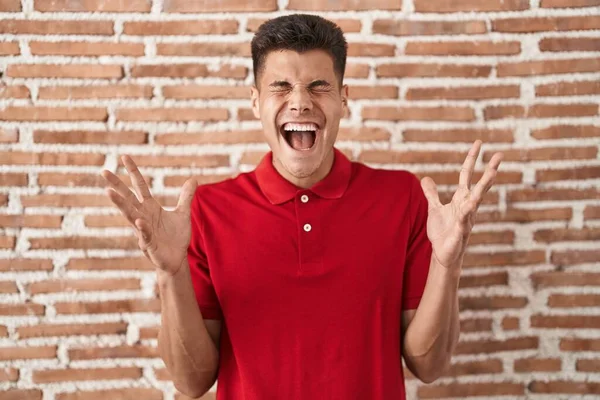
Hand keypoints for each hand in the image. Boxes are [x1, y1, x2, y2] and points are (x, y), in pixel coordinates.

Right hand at [101, 155, 197, 274]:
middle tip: (104, 172)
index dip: (133, 172)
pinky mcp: (148, 243)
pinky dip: (142, 227)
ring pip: (129, 214)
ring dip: (120, 203)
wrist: (177, 259)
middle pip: (128, 197)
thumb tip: (193, 179)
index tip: (125, 157)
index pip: (140, 186)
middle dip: (116, 185)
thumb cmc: (176, 237)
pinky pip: (144, 233)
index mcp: (150, 207)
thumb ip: (186, 196)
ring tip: (109, 192)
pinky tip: (138, 220)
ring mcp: (143, 229)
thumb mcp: (183, 213)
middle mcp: (143, 215)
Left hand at [421, 141, 502, 269]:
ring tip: (493, 172)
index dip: (472, 159)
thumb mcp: (434, 209)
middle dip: (489, 169)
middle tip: (500, 154)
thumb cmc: (442, 232)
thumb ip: (431, 194)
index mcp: (461, 198)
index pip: (467, 175)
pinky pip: (464, 220)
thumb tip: (425, 178)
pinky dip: (465, 213)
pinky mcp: (461, 231)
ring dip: (483, 186)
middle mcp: (467, 206)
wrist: (443, 254)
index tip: (479, 143)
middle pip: (479, 184)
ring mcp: (466, 218)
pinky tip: (469, 205)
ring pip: (476, 199)